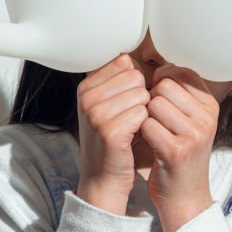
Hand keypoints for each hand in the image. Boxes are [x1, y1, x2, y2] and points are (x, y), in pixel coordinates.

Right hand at [75, 54, 150, 214]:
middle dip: (142, 96)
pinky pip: (143, 113)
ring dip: (144, 111)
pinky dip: (145, 126)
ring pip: (142, 93)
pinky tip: (134, 138)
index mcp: (86, 86)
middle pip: (135, 75)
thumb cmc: (115, 140)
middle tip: (131, 118)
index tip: (127, 102)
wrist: (104, 179)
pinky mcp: (110, 130)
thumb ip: (119, 80)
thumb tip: (142, 51)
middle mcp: (87, 96)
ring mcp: (96, 113)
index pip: (125, 62)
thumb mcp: (109, 106)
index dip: (135, 82)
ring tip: (132, 128)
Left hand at [140, 64, 219, 231]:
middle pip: (164, 85)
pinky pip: (147, 125)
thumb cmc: (180, 151)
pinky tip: (149, 144)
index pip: (180, 71)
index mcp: (210, 104)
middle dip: (151, 98)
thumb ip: (179, 93)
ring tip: (153, 132)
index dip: (162, 80)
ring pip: (154, 104)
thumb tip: (158, 63)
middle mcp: (207, 117)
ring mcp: (194, 134)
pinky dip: (142, 133)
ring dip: (145, 116)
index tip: (157, 97)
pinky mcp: (176, 150)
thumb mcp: (189, 119)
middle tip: (154, 119)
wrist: (184, 195)